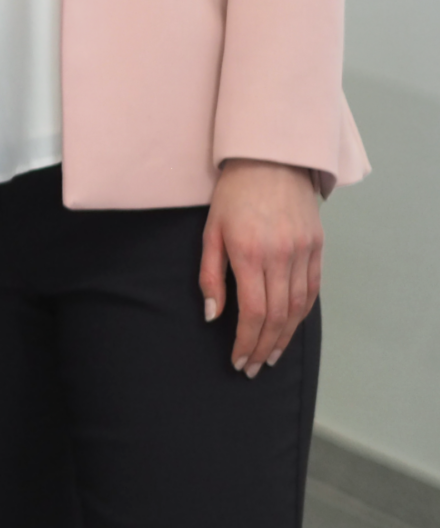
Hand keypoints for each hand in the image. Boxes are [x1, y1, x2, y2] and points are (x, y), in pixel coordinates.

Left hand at [201, 159, 322, 376]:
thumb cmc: (232, 195)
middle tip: (252, 366)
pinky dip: (302, 313)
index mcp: (248, 252)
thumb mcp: (211, 231)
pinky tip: (290, 327)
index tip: (238, 360)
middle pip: (277, 316)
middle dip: (263, 346)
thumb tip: (213, 316)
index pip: (252, 311)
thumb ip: (211, 275)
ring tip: (270, 355)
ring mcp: (303, 251)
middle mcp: (280, 255)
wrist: (270, 160)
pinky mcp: (317, 247)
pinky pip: (313, 290)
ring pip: (298, 308)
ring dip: (284, 336)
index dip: (246, 341)